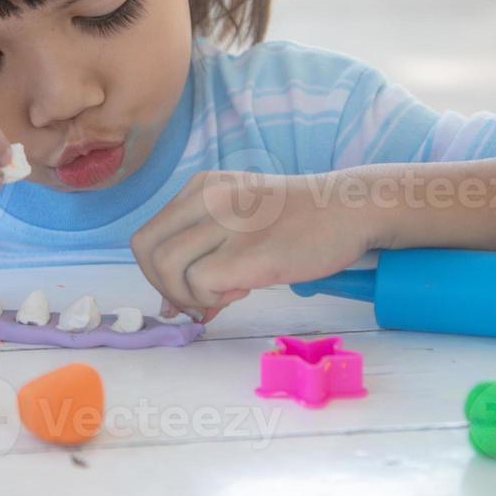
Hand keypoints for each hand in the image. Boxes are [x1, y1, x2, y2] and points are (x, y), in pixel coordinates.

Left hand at [131, 171, 375, 320]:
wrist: (350, 210)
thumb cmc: (298, 222)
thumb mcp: (241, 221)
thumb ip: (203, 253)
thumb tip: (172, 308)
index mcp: (201, 187)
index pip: (147, 236)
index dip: (156, 273)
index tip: (186, 290)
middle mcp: (207, 197)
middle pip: (145, 250)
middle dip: (162, 286)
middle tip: (199, 299)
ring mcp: (227, 222)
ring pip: (166, 266)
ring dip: (186, 295)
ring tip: (226, 294)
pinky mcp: (249, 252)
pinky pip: (199, 283)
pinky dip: (210, 299)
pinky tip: (242, 291)